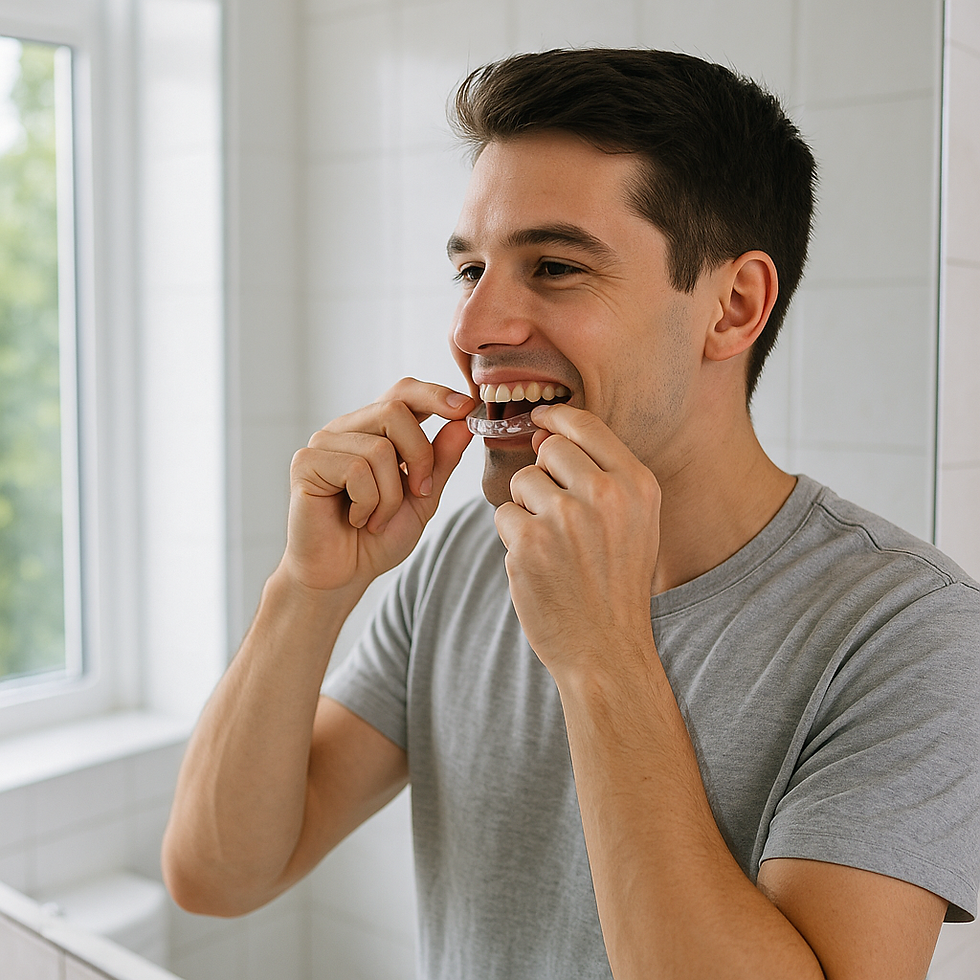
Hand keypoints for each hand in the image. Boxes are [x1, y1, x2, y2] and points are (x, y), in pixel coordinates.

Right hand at [280, 378, 474, 594]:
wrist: (344, 575)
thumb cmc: (377, 538)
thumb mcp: (423, 497)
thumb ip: (441, 461)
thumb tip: (463, 422)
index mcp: (375, 430)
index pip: (403, 392)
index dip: (435, 394)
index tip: (466, 407)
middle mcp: (347, 428)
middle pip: (395, 410)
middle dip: (420, 456)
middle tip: (419, 492)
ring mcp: (323, 443)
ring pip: (379, 448)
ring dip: (391, 494)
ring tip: (378, 518)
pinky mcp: (306, 463)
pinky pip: (355, 470)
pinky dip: (368, 503)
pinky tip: (358, 520)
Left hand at [493, 403, 661, 677]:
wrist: (606, 648)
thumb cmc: (616, 582)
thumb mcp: (634, 522)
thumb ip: (600, 474)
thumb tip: (544, 432)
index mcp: (637, 484)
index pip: (585, 425)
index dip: (556, 418)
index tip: (540, 420)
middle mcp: (604, 495)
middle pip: (549, 449)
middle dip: (543, 473)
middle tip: (557, 514)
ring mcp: (565, 518)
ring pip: (522, 481)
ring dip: (527, 507)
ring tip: (552, 545)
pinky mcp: (529, 544)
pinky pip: (504, 515)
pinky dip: (513, 537)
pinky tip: (538, 564)